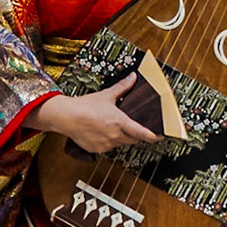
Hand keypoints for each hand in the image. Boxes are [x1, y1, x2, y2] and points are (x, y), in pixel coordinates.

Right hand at [28, 73, 158, 153]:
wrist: (67, 117)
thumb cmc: (85, 106)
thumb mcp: (106, 95)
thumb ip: (122, 87)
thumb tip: (133, 77)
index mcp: (120, 123)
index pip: (142, 133)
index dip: (153, 136)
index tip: (160, 136)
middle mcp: (115, 136)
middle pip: (133, 139)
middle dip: (135, 134)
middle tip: (132, 127)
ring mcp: (106, 144)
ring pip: (120, 143)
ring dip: (120, 137)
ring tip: (111, 126)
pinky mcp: (97, 150)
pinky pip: (107, 147)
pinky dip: (107, 141)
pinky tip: (100, 131)